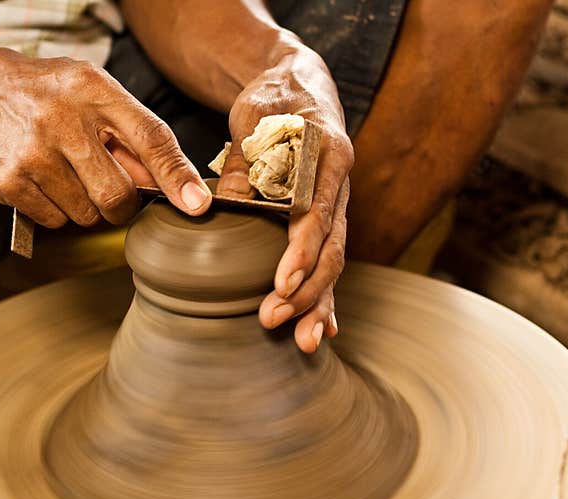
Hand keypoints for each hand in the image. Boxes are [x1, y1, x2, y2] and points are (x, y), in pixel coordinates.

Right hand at [0, 50, 211, 226]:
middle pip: (116, 196)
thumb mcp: (101, 96)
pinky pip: (55, 222)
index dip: (175, 177)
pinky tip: (45, 180)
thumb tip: (177, 189)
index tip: (197, 206)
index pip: (148, 138)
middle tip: (106, 183)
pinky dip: (57, 210)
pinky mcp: (8, 182)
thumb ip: (140, 137)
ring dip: (86, 205)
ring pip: (85, 215)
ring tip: (68, 172)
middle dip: (120, 202)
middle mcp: (60, 122)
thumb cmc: (56, 97)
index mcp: (94, 92)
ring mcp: (31, 154)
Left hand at [217, 46, 352, 353]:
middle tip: (272, 319)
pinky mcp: (328, 220)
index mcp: (329, 154)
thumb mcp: (254, 117)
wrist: (299, 85)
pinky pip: (330, 262)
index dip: (303, 250)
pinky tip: (326, 329)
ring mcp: (337, 205)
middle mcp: (340, 184)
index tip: (282, 283)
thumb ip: (245, 161)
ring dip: (319, 303)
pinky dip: (326, 296)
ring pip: (335, 262)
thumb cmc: (274, 99)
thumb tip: (227, 203)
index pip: (318, 211)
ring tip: (305, 343)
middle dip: (307, 290)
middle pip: (332, 247)